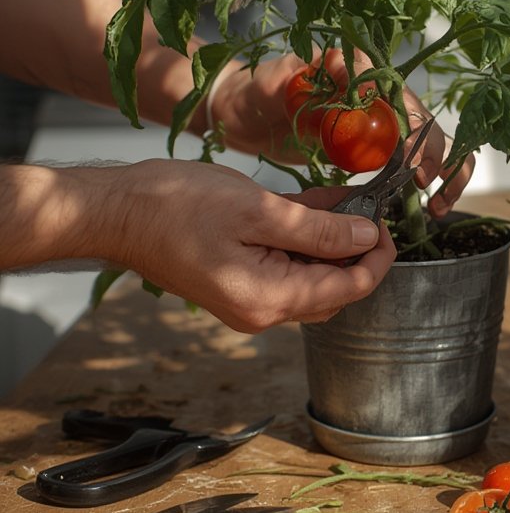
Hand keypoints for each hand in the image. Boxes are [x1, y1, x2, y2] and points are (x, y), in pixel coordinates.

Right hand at [108, 160, 395, 331]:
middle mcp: (263, 310)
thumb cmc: (178, 207)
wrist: (118, 213)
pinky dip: (305, 242)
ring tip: (345, 202)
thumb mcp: (260, 211)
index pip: (349, 290)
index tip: (389, 222)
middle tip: (368, 209)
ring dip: (333, 245)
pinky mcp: (238, 282)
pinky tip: (316, 207)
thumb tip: (367, 238)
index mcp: (270, 300)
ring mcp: (248, 299)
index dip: (378, 257)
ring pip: (312, 279)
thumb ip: (319, 230)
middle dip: (359, 252)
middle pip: (334, 290)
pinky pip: (286, 268)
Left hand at [209, 50, 474, 213]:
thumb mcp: (276, 80)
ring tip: (437, 202)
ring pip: (430, 140)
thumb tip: (343, 66)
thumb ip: (304, 74)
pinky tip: (430, 203)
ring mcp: (379, 120)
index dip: (414, 129)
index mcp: (359, 73)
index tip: (411, 161)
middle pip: (424, 121)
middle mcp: (378, 93)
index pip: (401, 99)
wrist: (240, 107)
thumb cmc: (255, 90)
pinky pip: (413, 159)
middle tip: (426, 186)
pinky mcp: (373, 145)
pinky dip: (431, 178)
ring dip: (446, 168)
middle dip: (435, 153)